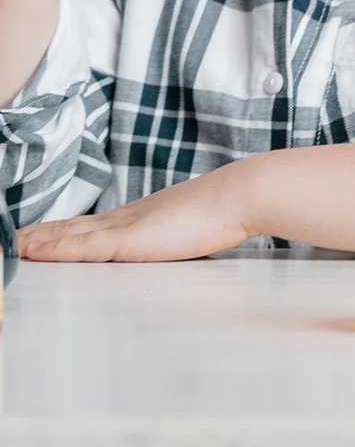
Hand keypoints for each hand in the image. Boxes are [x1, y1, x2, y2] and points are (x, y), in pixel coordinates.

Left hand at [16, 163, 254, 262]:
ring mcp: (124, 227)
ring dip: (36, 241)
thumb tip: (184, 236)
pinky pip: (79, 246)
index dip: (61, 230)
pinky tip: (31, 250)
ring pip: (68, 235)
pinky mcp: (126, 240)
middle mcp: (125, 219)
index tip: (36, 235)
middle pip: (72, 227)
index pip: (91, 225)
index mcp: (140, 218)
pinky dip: (52, 248)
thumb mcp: (194, 225)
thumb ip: (180, 231)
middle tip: (13, 240)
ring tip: (12, 245)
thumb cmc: (225, 212)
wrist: (239, 195)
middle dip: (40, 235)